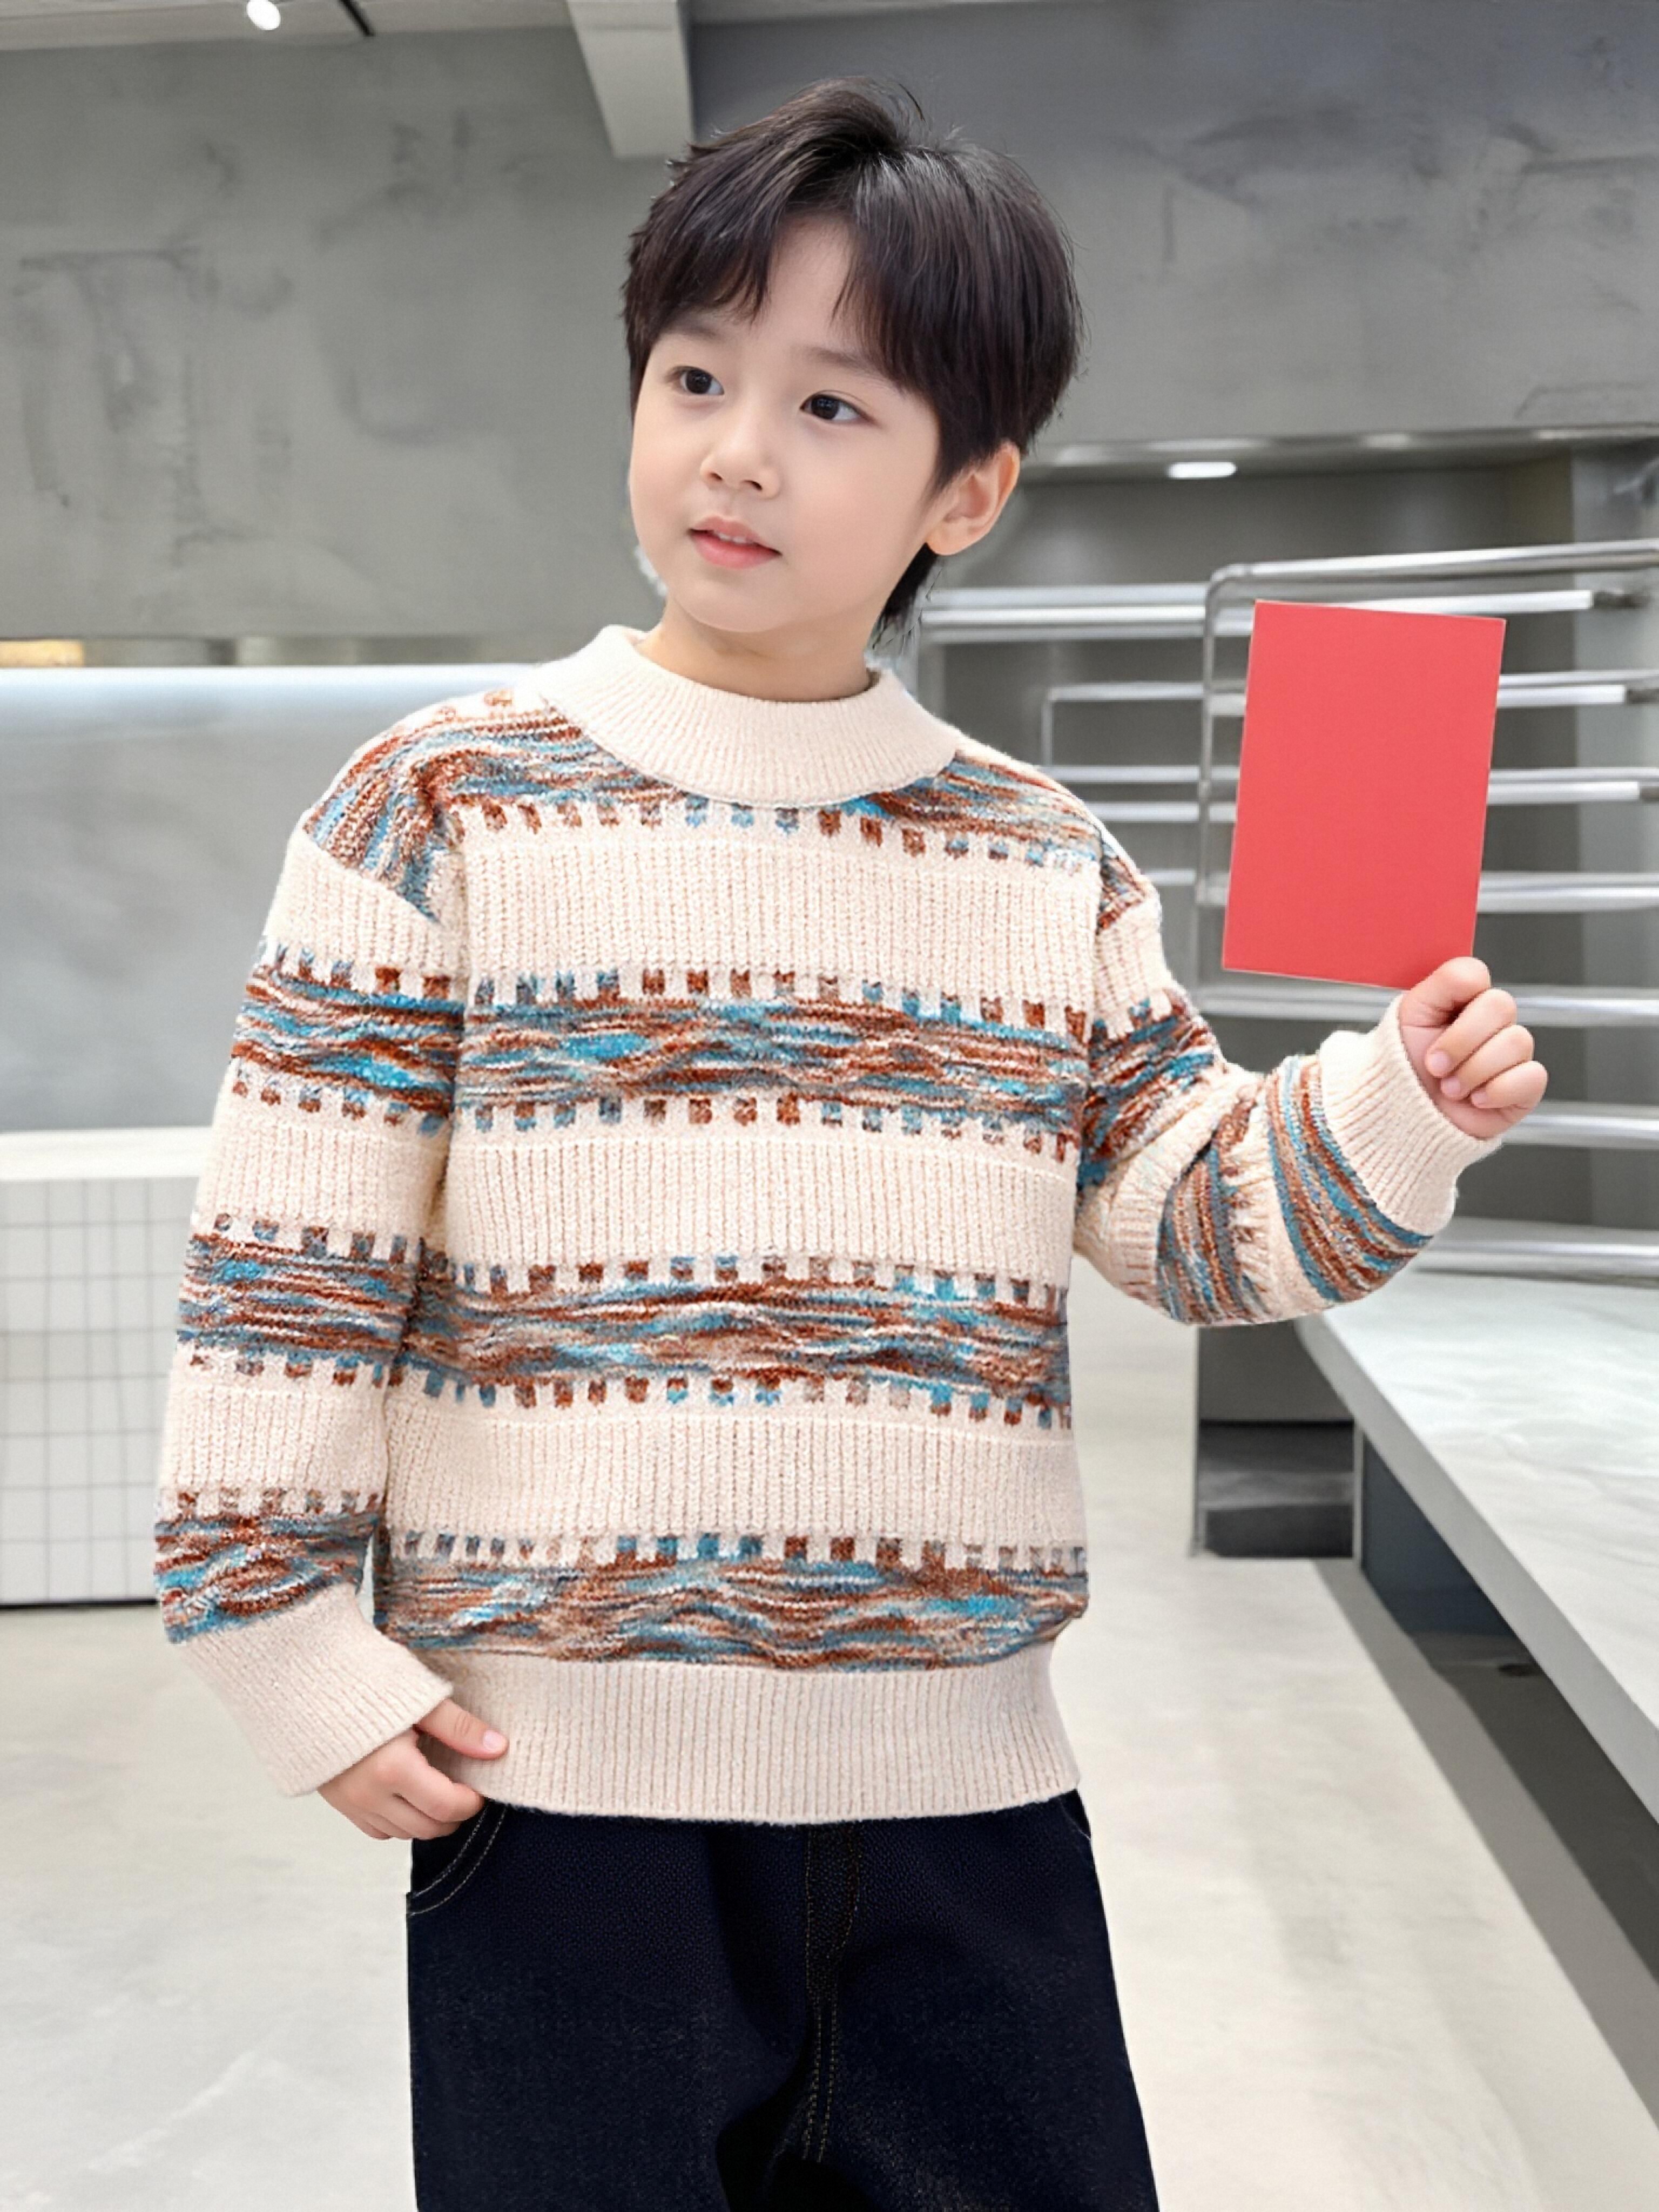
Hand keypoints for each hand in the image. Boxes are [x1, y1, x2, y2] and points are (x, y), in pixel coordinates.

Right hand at [317, 1696, 508, 1839]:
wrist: (312, 1683)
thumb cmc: (366, 1685)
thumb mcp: (421, 1701)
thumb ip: (460, 1729)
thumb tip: (498, 1748)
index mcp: (393, 1769)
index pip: (446, 1807)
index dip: (471, 1801)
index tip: (479, 1785)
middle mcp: (369, 1795)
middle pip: (428, 1828)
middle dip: (454, 1814)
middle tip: (463, 1787)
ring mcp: (351, 1803)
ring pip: (403, 1833)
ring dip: (428, 1819)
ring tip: (438, 1788)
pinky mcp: (339, 1803)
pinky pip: (378, 1829)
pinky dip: (400, 1821)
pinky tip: (408, 1795)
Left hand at [1397, 955, 1547, 1139]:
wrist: (1406, 1115)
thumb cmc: (1405, 1066)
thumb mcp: (1411, 1016)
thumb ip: (1443, 984)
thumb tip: (1476, 976)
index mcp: (1465, 999)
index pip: (1476, 975)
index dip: (1453, 1000)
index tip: (1428, 1028)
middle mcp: (1493, 1022)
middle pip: (1500, 1005)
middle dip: (1460, 1042)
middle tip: (1435, 1067)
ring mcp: (1513, 1052)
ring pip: (1516, 1042)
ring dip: (1473, 1071)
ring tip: (1450, 1089)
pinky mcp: (1526, 1084)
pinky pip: (1532, 1075)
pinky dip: (1498, 1091)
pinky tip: (1477, 1100)